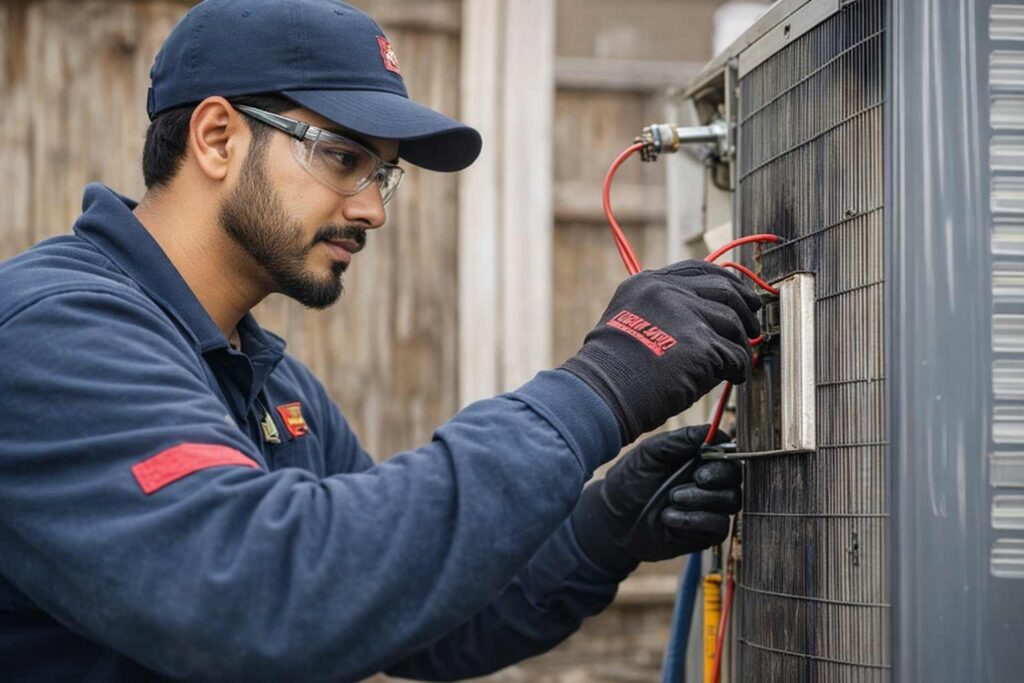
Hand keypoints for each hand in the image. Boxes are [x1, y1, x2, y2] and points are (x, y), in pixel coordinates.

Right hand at [560, 260, 760, 445]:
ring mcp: (684, 314)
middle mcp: (666, 291)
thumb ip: (663, 311)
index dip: (726, 281)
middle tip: (753, 327)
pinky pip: (734, 354)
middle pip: (724, 289)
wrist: (602, 393)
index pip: (698, 269)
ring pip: (733, 322)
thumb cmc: (612, 370)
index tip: (740, 294)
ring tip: (736, 361)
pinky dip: (738, 368)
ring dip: (741, 344)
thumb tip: (708, 321)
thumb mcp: (629, 322)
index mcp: (647, 282)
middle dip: (745, 308)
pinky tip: (732, 377)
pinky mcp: (700, 343)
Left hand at [570, 425, 741, 574]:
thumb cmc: (629, 482)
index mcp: (696, 458)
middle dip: (718, 475)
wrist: (613, 520)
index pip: (727, 450)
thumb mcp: (649, 453)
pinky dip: (695, 520)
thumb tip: (712, 431)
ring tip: (672, 499)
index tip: (707, 455)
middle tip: (696, 478)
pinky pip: (719, 525)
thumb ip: (679, 441)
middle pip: (735, 475)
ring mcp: (710, 507)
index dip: (724, 452)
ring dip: (702, 499)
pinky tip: (669, 518)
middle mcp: (708, 482)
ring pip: (731, 500)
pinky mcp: (706, 532)